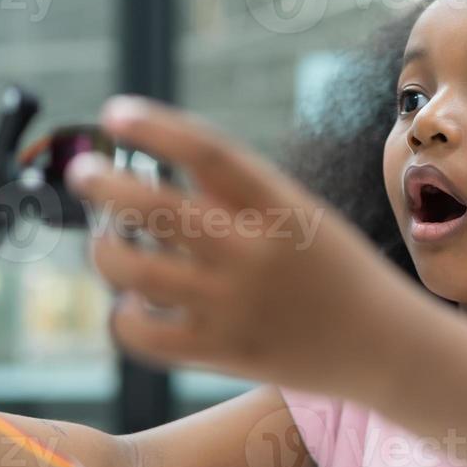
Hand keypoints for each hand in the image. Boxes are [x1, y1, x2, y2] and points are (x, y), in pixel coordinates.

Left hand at [66, 96, 419, 399]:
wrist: (383, 345)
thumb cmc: (333, 269)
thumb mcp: (298, 215)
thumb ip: (232, 196)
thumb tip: (150, 166)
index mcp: (280, 206)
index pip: (208, 153)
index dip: (156, 127)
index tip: (115, 113)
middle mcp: (255, 254)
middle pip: (156, 209)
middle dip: (104, 184)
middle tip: (82, 172)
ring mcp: (235, 306)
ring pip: (133, 272)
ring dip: (106, 250)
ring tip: (110, 243)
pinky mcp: (221, 353)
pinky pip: (141, 334)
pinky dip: (124, 316)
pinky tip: (134, 305)